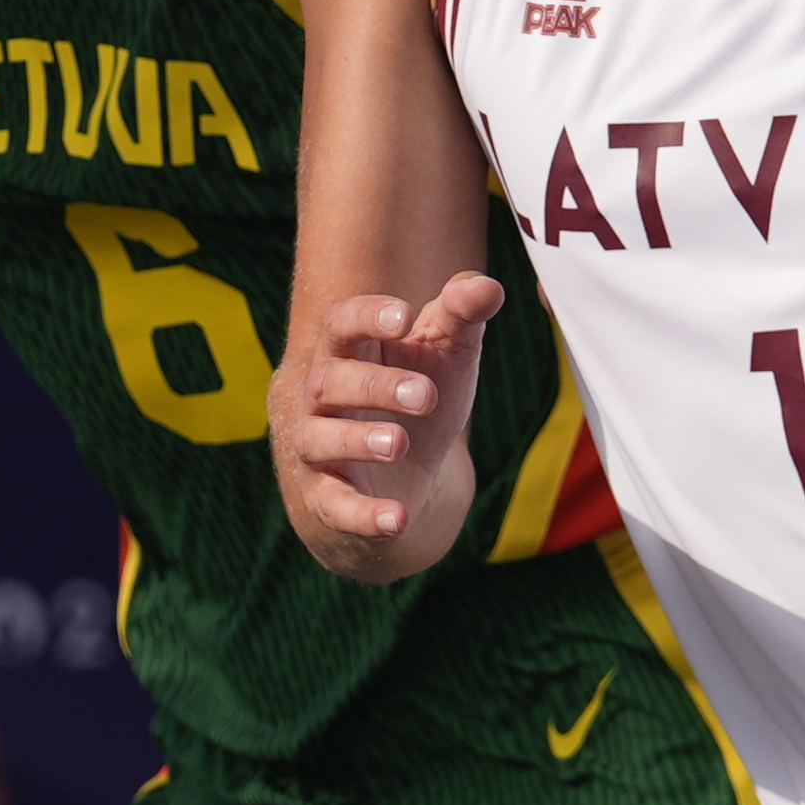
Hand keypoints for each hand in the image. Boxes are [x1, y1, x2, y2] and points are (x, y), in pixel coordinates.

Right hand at [280, 275, 505, 566]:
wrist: (397, 480)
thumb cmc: (413, 399)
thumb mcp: (442, 356)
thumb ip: (460, 317)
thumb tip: (487, 286)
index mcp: (346, 354)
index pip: (339, 324)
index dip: (366, 317)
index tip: (405, 316)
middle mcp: (318, 399)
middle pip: (328, 383)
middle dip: (375, 386)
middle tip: (426, 395)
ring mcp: (317, 452)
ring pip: (317, 440)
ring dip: (357, 440)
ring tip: (399, 442)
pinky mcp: (328, 502)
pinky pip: (335, 507)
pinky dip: (363, 514)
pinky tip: (398, 518)